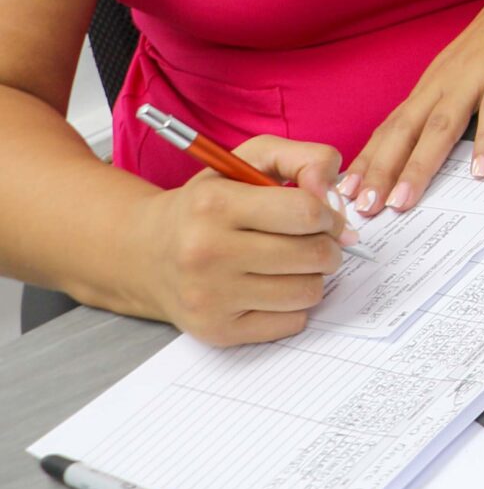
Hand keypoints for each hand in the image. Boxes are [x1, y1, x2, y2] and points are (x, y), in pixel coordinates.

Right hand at [139, 135, 351, 344]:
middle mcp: (206, 252)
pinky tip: (271, 288)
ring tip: (290, 264)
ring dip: (312, 277)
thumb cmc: (209, 204)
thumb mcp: (250, 160)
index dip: (328, 215)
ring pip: (308, 292)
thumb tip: (332, 190)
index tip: (323, 218)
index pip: (307, 213)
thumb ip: (305, 158)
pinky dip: (293, 307)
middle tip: (315, 242)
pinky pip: (291, 323)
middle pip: (314, 255)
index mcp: (215, 204)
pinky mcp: (216, 330)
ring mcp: (209, 296)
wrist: (146, 252)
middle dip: (328, 247)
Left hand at [343, 0, 483, 214]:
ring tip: (405, 199)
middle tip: (366, 207)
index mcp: (432, 85)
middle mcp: (444, 82)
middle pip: (405, 131)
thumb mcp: (467, 71)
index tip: (348, 193)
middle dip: (382, 171)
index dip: (369, 161)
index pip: (391, 128)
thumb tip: (433, 143)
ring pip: (440, 126)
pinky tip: (480, 170)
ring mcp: (475, 77)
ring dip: (419, 164)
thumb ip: (450, 103)